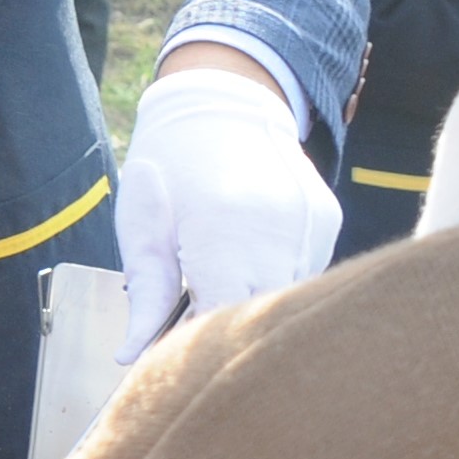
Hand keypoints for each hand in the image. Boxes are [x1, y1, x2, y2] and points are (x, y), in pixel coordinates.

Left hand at [115, 58, 340, 360]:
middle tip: (200, 319)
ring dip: (259, 303)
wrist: (223, 99)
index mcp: (223, 233)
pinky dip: (280, 277)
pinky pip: (309, 272)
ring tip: (223, 279)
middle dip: (233, 330)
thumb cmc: (171, 164)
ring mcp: (312, 225)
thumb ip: (147, 296)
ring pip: (292, 298)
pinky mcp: (328, 220)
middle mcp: (278, 231)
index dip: (202, 345)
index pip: (224, 321)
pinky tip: (252, 255)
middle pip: (265, 317)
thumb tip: (129, 358)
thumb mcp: (143, 225)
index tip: (179, 349)